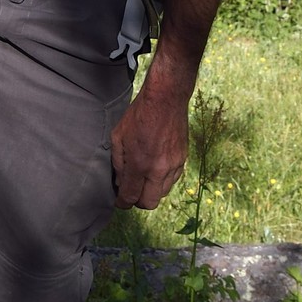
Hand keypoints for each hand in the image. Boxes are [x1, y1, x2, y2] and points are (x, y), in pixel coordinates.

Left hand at [111, 76, 189, 211]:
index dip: (123, 202)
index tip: (120, 200)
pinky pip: (172, 180)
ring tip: (143, 177)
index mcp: (139, 163)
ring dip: (151, 190)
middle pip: (149, 203)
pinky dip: (162, 180)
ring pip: (162, 193)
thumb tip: (121, 182)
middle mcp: (158, 169)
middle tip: (131, 191)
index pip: (131, 197)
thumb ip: (118, 163)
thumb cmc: (139, 114)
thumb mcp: (118, 136)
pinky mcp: (183, 160)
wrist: (166, 98)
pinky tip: (155, 167)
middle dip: (138, 201)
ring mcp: (173, 166)